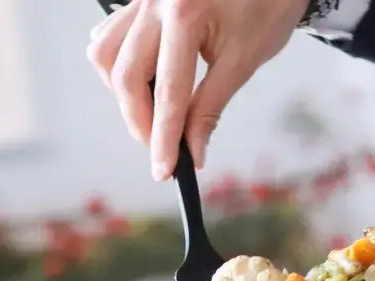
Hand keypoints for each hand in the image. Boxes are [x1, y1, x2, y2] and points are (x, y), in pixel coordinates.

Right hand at [85, 0, 310, 179]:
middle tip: (159, 148)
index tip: (164, 170)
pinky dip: (118, 62)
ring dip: (122, 92)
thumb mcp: (244, 59)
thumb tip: (192, 150)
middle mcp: (156, 1)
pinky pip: (110, 34)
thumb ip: (210, 106)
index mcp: (186, 13)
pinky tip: (141, 77)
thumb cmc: (268, 4)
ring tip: (151, 111)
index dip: (163, 137)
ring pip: (106, 54)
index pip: (168, 91)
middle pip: (126, 76)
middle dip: (139, 121)